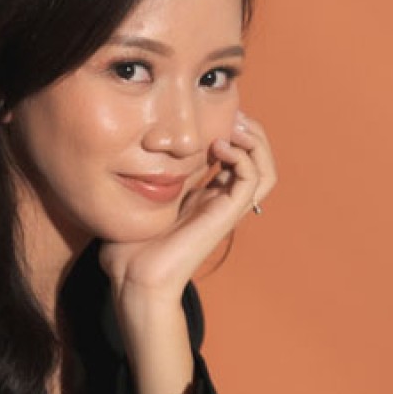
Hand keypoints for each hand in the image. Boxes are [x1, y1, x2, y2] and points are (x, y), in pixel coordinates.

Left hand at [98, 112, 277, 299]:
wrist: (132, 279)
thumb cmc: (128, 249)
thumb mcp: (137, 201)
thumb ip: (146, 176)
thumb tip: (138, 150)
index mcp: (202, 197)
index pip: (234, 158)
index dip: (230, 131)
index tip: (210, 113)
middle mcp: (218, 202)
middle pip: (257, 161)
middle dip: (250, 131)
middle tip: (232, 114)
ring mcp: (223, 210)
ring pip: (264, 170)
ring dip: (255, 142)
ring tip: (234, 126)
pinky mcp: (224, 216)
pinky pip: (252, 180)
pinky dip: (243, 156)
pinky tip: (218, 147)